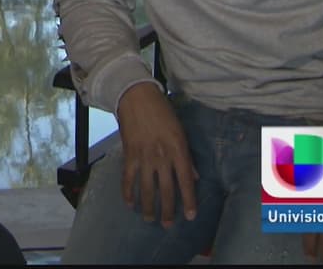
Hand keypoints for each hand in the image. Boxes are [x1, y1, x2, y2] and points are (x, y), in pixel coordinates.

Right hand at [115, 83, 198, 226]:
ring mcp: (144, 157)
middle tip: (167, 225)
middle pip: (166, 190)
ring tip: (149, 218)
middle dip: (168, 210)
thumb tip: (194, 177)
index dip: (189, 200)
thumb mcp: (180, 131)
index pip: (186, 181)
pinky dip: (128, 192)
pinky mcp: (129, 155)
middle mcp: (162, 156)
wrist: (136, 97)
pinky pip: (128, 178)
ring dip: (148, 206)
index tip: (190, 216)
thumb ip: (187, 156)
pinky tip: (130, 203)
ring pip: (147, 188)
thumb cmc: (162, 112)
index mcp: (178, 149)